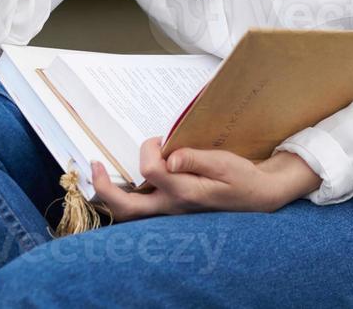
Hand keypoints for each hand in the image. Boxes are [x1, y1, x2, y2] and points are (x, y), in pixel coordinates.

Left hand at [90, 138, 322, 222]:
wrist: (258, 198)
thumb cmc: (242, 178)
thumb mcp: (225, 163)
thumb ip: (196, 159)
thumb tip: (170, 157)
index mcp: (185, 193)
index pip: (150, 169)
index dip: (148, 148)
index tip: (159, 139)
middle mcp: (173, 208)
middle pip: (127, 207)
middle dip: (104, 187)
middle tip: (94, 165)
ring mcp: (170, 213)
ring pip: (130, 214)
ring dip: (111, 196)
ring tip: (100, 174)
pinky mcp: (172, 212)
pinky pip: (141, 211)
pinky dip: (126, 198)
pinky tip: (122, 183)